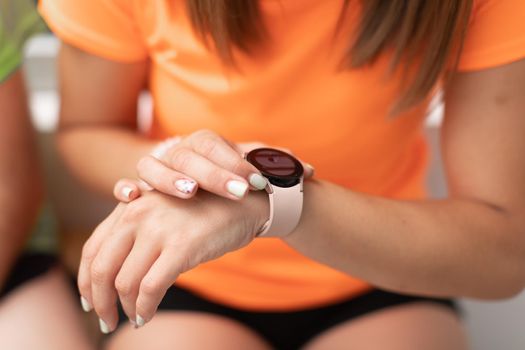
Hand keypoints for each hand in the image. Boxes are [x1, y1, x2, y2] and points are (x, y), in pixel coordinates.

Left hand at [78, 189, 268, 332]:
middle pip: (101, 268)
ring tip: (135, 318)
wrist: (243, 201)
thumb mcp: (163, 214)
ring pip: (124, 282)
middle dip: (99, 302)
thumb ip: (136, 233)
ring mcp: (159, 229)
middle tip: (105, 321)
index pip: (92, 249)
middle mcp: (138, 214)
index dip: (86, 281)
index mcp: (130, 206)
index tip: (90, 302)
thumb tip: (112, 276)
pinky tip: (147, 315)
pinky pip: (151, 288)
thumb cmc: (203, 211)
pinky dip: (145, 309)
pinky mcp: (182, 246)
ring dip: (125, 309)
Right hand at [113, 130, 314, 202]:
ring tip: (189, 192)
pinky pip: (126, 183)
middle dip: (215, 174)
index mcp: (205, 143)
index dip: (236, 161)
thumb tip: (310, 171)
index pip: (218, 145)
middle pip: (191, 155)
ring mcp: (155, 167)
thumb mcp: (247, 168)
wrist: (186, 177)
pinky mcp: (139, 187)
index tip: (258, 181)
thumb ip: (274, 167)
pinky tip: (132, 198)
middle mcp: (178, 151)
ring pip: (154, 165)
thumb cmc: (222, 173)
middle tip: (238, 191)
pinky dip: (126, 188)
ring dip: (169, 178)